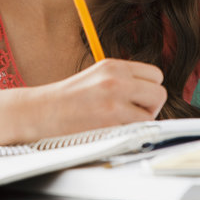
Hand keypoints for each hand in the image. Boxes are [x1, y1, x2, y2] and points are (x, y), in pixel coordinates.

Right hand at [31, 59, 166, 137]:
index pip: (155, 74)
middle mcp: (116, 79)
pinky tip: (111, 130)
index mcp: (114, 65)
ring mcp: (114, 100)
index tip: (138, 99)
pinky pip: (136, 130)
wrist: (40, 111)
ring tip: (118, 123)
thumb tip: (151, 95)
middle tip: (132, 114)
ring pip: (151, 115)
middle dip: (150, 106)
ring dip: (139, 123)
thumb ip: (123, 80)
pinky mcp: (110, 120)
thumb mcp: (96, 77)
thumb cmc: (68, 99)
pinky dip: (128, 134)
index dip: (149, 89)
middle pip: (159, 92)